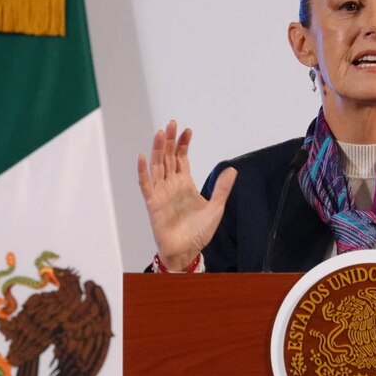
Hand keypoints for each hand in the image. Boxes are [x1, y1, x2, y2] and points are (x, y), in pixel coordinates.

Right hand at [138, 120, 236, 269]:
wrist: (187, 251)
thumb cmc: (199, 232)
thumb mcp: (216, 208)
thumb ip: (221, 188)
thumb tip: (232, 169)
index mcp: (185, 183)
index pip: (182, 158)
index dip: (183, 144)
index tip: (187, 130)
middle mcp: (171, 185)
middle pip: (168, 157)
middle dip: (170, 140)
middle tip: (172, 124)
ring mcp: (161, 192)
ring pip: (157, 166)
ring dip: (158, 150)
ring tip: (160, 134)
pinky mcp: (153, 203)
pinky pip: (145, 184)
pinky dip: (143, 171)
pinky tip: (143, 158)